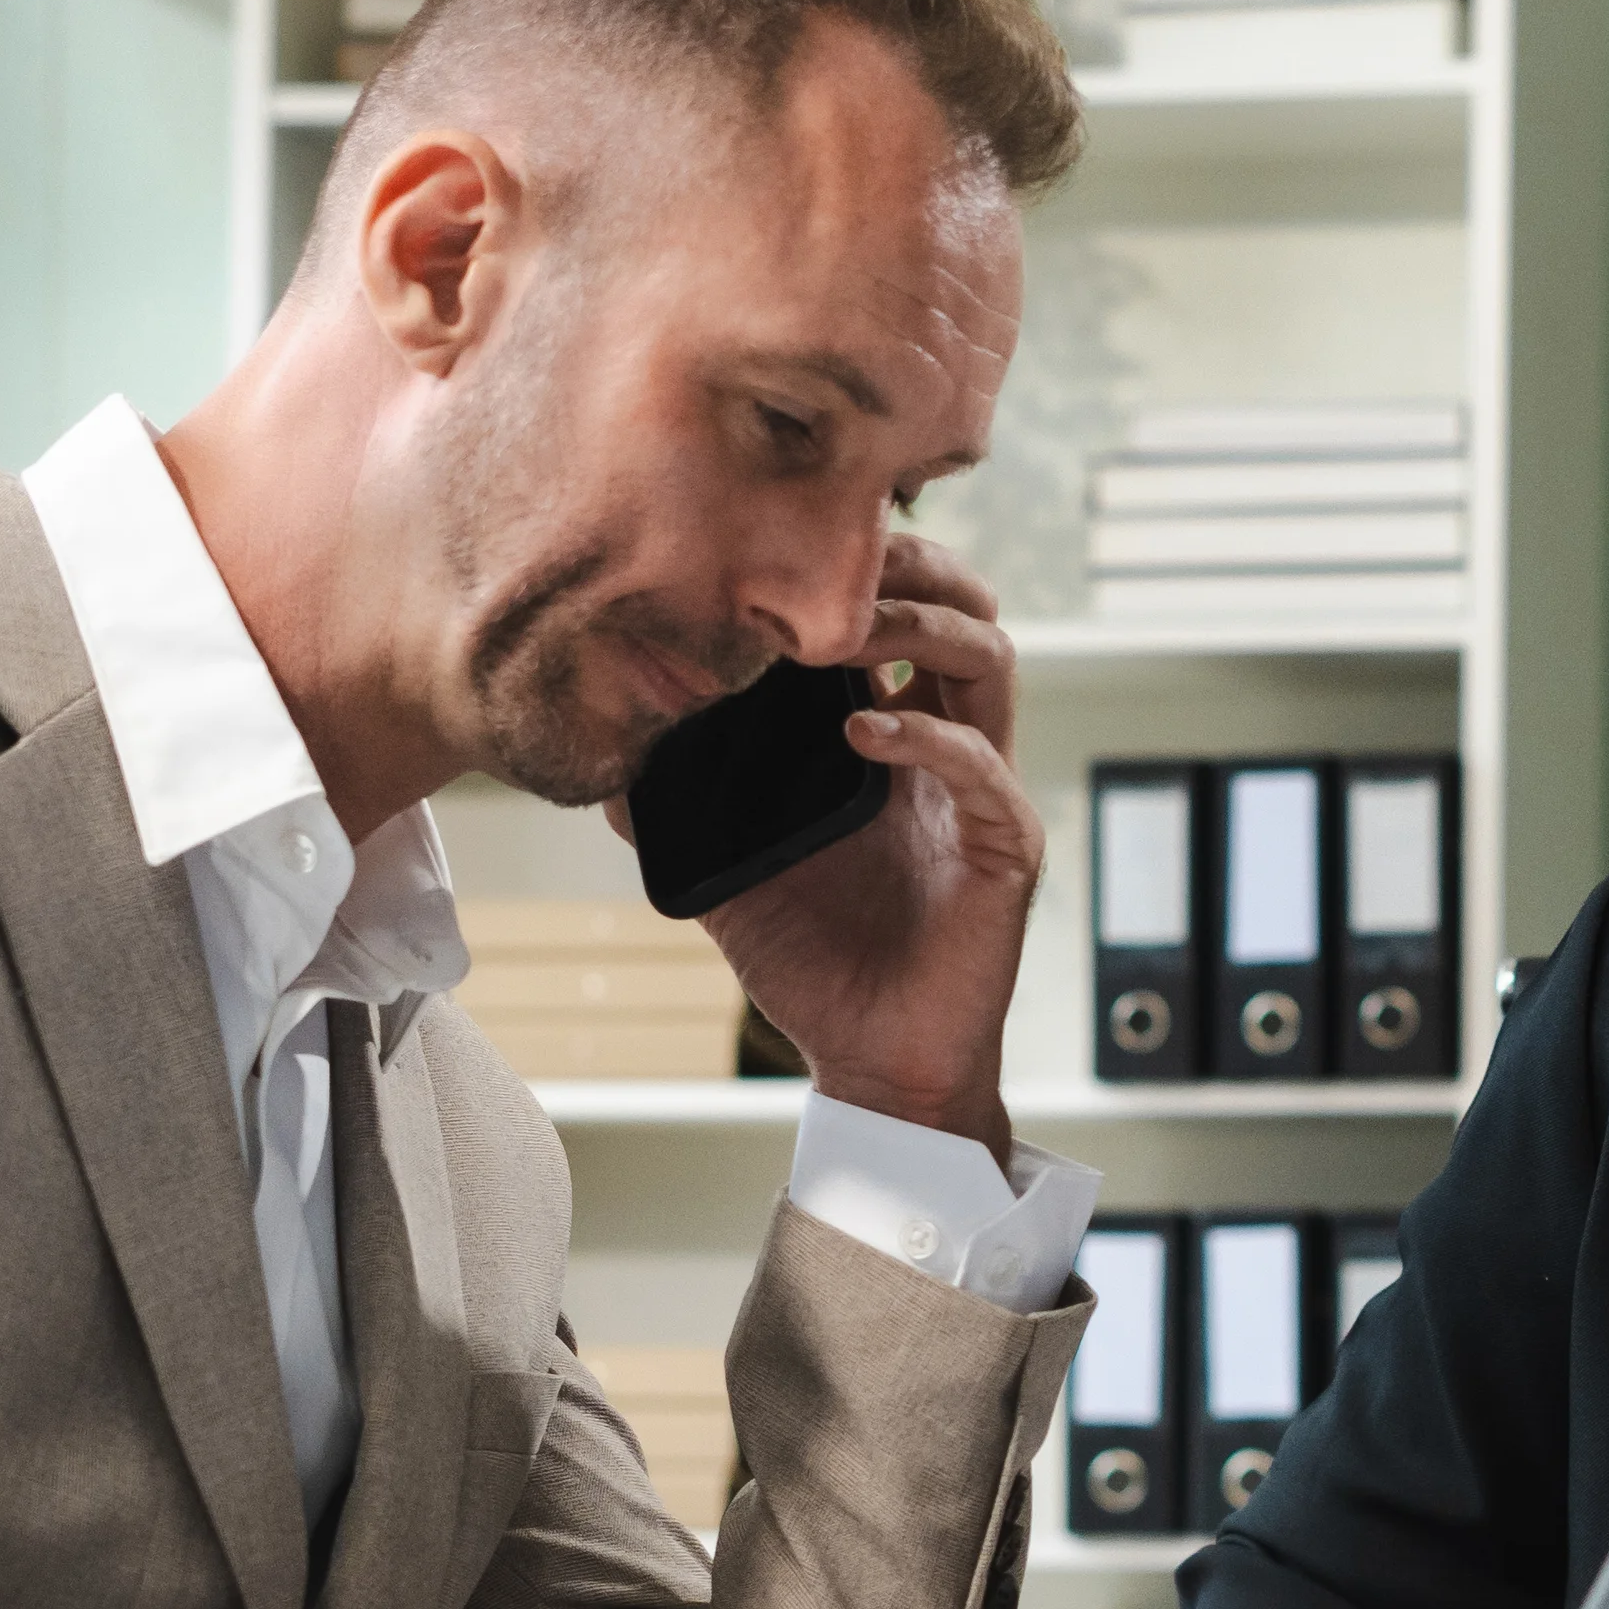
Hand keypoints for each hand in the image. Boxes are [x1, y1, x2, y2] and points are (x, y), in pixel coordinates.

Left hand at [665, 533, 1044, 1157]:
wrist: (873, 1060)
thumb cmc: (816, 962)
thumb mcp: (725, 865)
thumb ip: (674, 802)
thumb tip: (603, 743)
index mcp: (893, 736)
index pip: (899, 614)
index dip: (858, 569)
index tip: (781, 548)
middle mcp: (949, 747)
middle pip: (964, 607)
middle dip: (907, 567)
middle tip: (830, 564)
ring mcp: (983, 792)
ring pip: (991, 659)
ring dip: (919, 626)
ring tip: (839, 637)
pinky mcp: (1004, 847)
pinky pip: (982, 767)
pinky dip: (926, 736)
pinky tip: (860, 734)